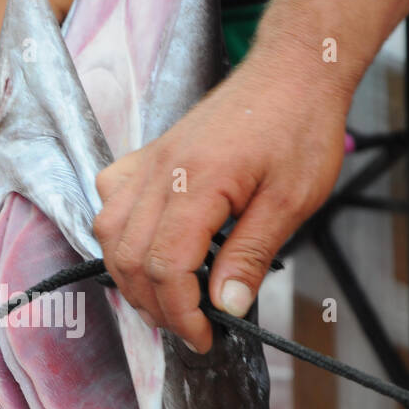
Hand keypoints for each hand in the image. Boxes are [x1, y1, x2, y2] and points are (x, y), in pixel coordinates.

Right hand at [93, 42, 350, 352]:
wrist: (292, 71)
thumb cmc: (298, 127)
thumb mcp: (292, 200)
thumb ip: (252, 255)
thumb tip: (227, 307)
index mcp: (198, 181)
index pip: (167, 266)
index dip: (181, 313)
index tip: (204, 337)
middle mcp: (161, 171)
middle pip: (130, 258)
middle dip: (156, 306)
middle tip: (190, 327)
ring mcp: (149, 162)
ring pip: (110, 234)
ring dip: (131, 277)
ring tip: (168, 299)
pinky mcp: (148, 156)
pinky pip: (110, 201)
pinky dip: (119, 236)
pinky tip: (148, 247)